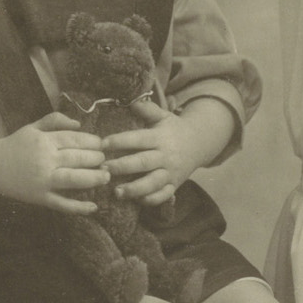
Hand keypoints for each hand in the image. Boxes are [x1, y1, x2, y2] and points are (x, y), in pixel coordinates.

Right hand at [0, 115, 109, 213]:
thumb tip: (79, 123)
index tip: (103, 145)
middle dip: (97, 159)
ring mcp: (43, 180)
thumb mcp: (33, 127)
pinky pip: (62, 204)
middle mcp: (44, 160)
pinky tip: (94, 207)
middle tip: (106, 161)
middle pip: (78, 159)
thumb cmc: (16, 145)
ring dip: (94, 179)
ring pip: (74, 180)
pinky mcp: (40, 198)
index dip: (93, 142)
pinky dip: (79, 208)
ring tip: (106, 177)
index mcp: (44, 141)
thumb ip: (55, 120)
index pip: (75, 140)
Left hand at [103, 98, 225, 206]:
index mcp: (160, 138)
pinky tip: (135, 200)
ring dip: (134, 189)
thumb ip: (148, 110)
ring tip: (116, 192)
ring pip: (152, 183)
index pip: (138, 139)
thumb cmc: (174, 130)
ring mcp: (170, 172)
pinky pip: (163, 195)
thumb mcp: (163, 116)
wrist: (200, 144)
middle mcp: (166, 156)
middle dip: (122, 166)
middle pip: (143, 163)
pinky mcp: (174, 185)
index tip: (102, 144)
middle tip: (103, 168)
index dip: (120, 141)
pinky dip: (150, 200)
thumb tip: (132, 101)